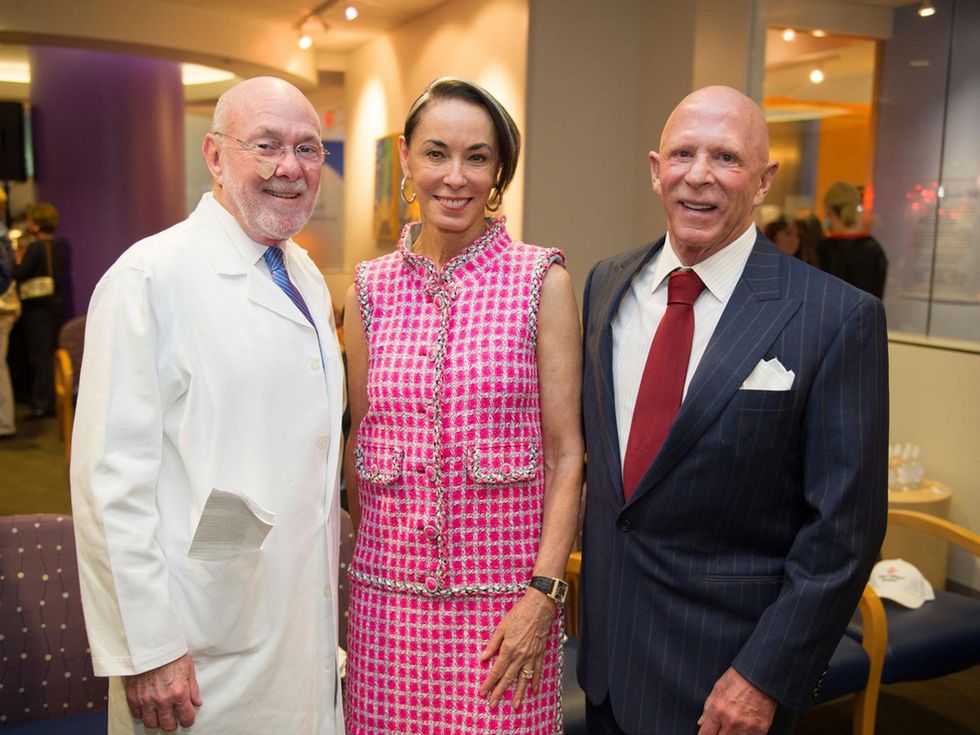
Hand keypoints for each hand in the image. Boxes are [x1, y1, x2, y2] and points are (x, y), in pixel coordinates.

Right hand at [124, 653, 201, 730]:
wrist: (149, 645)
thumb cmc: (170, 654)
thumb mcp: (188, 669)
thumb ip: (193, 689)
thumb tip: (196, 703)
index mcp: (179, 692)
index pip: (186, 718)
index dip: (188, 720)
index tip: (187, 719)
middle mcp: (162, 700)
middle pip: (168, 726)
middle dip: (173, 723)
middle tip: (174, 717)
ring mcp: (146, 700)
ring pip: (151, 724)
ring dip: (157, 721)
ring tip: (160, 714)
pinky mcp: (133, 697)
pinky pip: (138, 715)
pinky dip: (143, 713)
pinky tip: (148, 707)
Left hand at [478, 592, 554, 709]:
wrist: (539, 607)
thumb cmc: (519, 614)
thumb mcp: (502, 627)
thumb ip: (492, 644)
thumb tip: (483, 658)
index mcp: (509, 649)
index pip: (497, 671)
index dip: (489, 683)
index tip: (483, 692)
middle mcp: (520, 656)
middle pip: (508, 678)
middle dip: (499, 693)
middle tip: (493, 705)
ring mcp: (531, 656)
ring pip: (523, 679)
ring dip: (519, 694)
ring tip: (515, 706)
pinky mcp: (540, 654)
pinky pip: (537, 671)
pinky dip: (535, 682)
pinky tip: (534, 691)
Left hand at [697, 667, 775, 734]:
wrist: (762, 676)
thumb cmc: (738, 678)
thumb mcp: (718, 689)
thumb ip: (708, 708)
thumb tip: (701, 722)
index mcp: (718, 710)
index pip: (706, 734)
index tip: (707, 733)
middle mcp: (731, 721)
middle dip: (718, 734)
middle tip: (721, 727)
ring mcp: (747, 727)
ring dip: (732, 734)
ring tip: (733, 725)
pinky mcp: (760, 730)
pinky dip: (745, 734)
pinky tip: (744, 728)